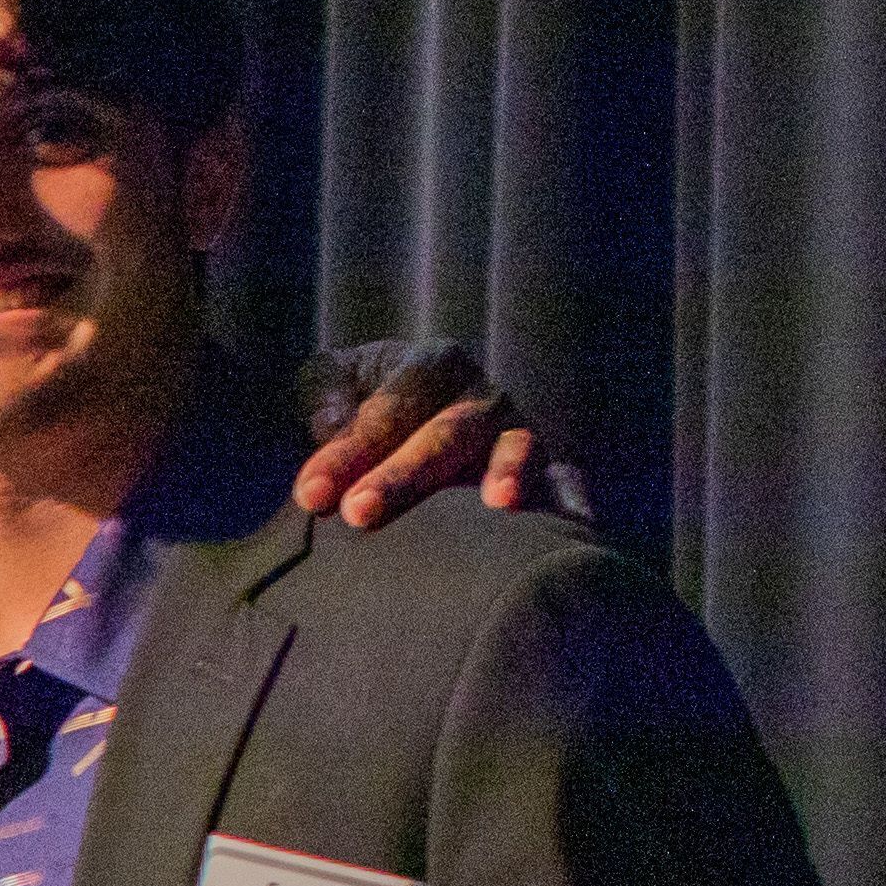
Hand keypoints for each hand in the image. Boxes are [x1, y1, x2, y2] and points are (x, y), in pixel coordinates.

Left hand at [287, 342, 563, 529]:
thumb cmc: (354, 399)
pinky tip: (574, 521)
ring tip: (498, 503)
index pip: (388, 408)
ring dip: (507, 473)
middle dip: (404, 475)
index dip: (348, 450)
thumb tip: (331, 421)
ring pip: (514, 449)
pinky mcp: (542, 470)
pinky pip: (562, 480)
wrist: (403, 417)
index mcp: (430, 364)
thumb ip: (325, 394)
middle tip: (360, 513)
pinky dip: (570, 497)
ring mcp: (516, 432)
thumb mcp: (329, 382)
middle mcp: (480, 395)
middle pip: (446, 434)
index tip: (311, 494)